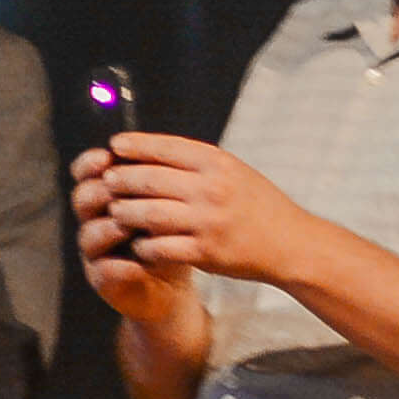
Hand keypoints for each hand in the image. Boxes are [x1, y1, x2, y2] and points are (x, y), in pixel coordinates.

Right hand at [72, 141, 206, 333]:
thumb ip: (163, 175)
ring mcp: (97, 252)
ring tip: (129, 227)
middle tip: (117, 190)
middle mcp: (96, 220)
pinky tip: (136, 266)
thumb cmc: (174, 233)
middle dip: (100, 192)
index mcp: (110, 195)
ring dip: (108, 228)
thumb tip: (157, 145)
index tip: (107, 156)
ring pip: (89, 235)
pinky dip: (117, 268)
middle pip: (82, 199)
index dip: (90, 164)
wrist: (177, 281)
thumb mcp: (173, 200)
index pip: (87, 172)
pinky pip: (102, 272)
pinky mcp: (104, 280)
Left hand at [92, 132, 314, 291]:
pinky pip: (160, 246)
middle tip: (106, 181)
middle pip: (150, 180)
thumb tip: (151, 149)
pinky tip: (138, 243)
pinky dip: (144, 244)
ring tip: (115, 210)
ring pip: (148, 213)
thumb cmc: (258, 205)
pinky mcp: (205, 252)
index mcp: (219, 164)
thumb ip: (198, 162)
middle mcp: (212, 189)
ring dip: (125, 212)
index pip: (167, 148)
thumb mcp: (235, 172)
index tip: (115, 145)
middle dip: (121, 179)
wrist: (292, 244)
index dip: (136, 145)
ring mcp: (208, 222)